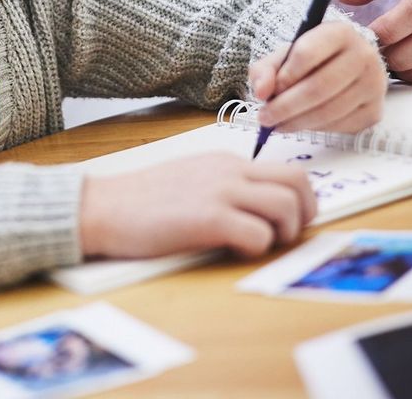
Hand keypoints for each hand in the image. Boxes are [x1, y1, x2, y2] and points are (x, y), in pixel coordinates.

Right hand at [79, 154, 315, 259]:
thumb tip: (257, 207)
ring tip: (261, 245)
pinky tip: (234, 251)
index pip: (286, 170)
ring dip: (285, 232)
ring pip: (286, 206)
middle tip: (288, 234)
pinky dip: (257, 249)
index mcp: (226, 161)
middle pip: (298, 182)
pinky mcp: (209, 219)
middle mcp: (229, 171)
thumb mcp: (191, 178)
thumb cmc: (143, 199)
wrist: (105, 205)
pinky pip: (258, 235)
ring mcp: (220, 192)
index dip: (299, 199)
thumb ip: (224, 185)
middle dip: (306, 213)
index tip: (288, 221)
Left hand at [249, 21, 385, 134]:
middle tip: (264, 117)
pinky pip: (340, 126)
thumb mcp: (285, 55)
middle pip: (318, 87)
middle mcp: (363, 55)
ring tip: (277, 124)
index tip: (267, 92)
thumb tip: (261, 92)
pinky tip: (302, 123)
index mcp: (339, 32)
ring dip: (297, 122)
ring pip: (329, 111)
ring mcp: (373, 85)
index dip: (283, 76)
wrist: (344, 67)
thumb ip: (265, 69)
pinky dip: (315, 128)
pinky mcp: (375, 111)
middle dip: (285, 107)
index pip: (307, 53)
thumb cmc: (311, 59)